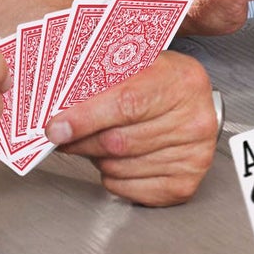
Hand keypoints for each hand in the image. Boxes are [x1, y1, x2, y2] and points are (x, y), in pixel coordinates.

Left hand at [44, 52, 218, 205]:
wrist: (197, 102)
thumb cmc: (162, 80)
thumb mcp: (139, 64)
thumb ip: (102, 80)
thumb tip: (59, 106)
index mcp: (180, 81)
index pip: (126, 104)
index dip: (85, 118)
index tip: (56, 128)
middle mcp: (193, 121)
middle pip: (119, 141)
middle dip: (81, 141)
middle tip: (62, 136)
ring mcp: (193, 156)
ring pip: (120, 167)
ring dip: (96, 158)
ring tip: (94, 142)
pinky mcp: (185, 184)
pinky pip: (130, 188)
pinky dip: (112, 177)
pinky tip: (114, 159)